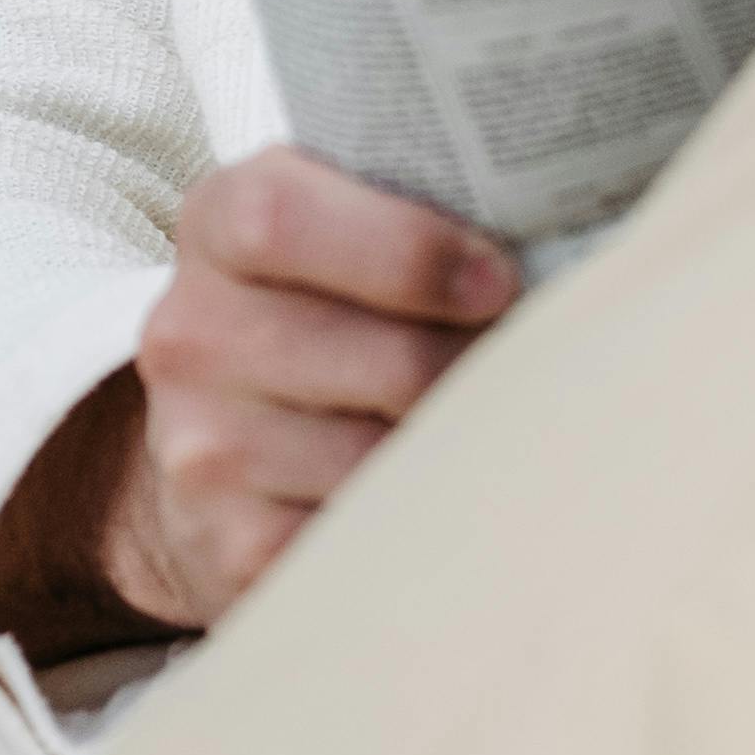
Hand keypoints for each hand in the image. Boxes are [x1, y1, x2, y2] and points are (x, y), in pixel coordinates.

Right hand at [0, 150, 517, 653]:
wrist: (217, 451)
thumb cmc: (323, 314)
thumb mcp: (342, 227)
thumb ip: (420, 206)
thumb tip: (564, 248)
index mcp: (218, 226)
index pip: (281, 220)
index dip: (410, 251)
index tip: (499, 282)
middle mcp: (190, 336)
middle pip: (383, 358)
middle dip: (477, 370)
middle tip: (530, 370)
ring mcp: (202, 450)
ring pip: (391, 460)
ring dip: (462, 450)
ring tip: (482, 430)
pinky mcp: (234, 547)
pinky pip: (373, 538)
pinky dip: (425, 521)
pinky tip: (435, 496)